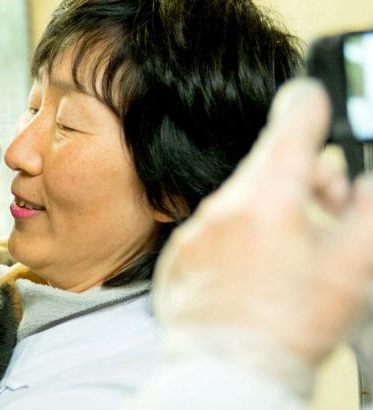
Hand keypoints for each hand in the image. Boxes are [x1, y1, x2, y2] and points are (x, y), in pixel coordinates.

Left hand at [152, 79, 372, 393]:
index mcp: (268, 201)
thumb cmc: (288, 329)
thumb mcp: (352, 269)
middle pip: (266, 168)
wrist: (228, 371)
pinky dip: (235, 237)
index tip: (314, 94)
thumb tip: (366, 184)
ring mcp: (195, 232)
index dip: (309, 105)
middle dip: (300, 178)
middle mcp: (223, 209)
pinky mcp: (178, 256)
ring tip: (288, 251)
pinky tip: (252, 270)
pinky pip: (212, 230)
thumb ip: (366, 214)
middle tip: (326, 206)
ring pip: (239, 200)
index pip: (290, 127)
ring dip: (267, 210)